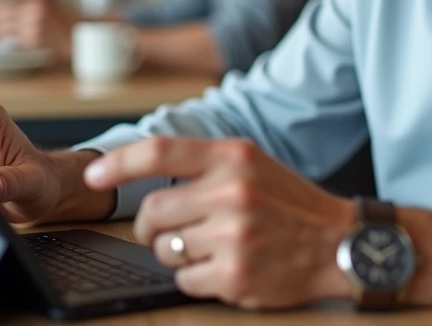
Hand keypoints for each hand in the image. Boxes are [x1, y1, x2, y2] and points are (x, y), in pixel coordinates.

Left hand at [0, 0, 76, 57]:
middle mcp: (33, 10)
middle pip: (3, 16)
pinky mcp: (34, 39)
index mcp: (36, 0)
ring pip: (7, 29)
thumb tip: (8, 13)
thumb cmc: (67, 22)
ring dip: (0, 34)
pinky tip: (12, 43)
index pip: (7, 4)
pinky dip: (13, 42)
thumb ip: (30, 8)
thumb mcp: (48, 6)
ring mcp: (33, 25)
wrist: (82, 33)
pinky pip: (17, 41)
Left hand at [83, 137, 355, 308]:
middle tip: (172, 230)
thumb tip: (138, 165)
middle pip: (152, 212)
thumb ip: (204, 162)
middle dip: (152, 227)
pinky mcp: (235, 275)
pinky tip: (223, 267)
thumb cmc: (289, 203)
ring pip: (165, 249)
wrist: (338, 244)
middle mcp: (232, 192)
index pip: (159, 152)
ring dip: (177, 253)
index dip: (118, 164)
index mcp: (234, 157)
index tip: (93, 176)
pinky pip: (184, 279)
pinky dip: (195, 277)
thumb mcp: (252, 164)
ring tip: (210, 247)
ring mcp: (233, 236)